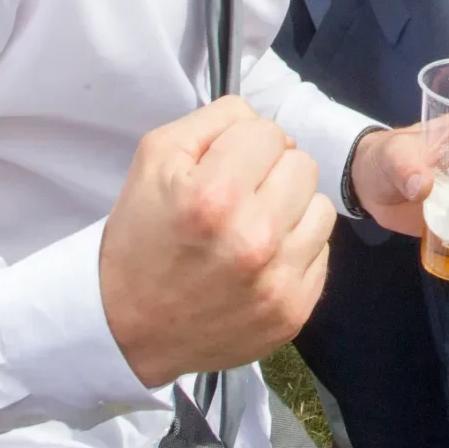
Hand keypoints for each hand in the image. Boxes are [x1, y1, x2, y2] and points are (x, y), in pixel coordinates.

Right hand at [99, 96, 335, 388]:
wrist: (128, 329)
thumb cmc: (141, 238)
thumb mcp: (155, 157)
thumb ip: (215, 119)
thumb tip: (260, 118)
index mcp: (215, 195)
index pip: (269, 132)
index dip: (244, 142)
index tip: (223, 165)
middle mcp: (255, 238)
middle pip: (303, 164)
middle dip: (272, 171)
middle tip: (240, 195)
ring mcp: (278, 280)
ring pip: (321, 206)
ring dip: (291, 209)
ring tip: (253, 226)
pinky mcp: (294, 311)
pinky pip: (321, 252)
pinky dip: (296, 249)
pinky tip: (261, 259)